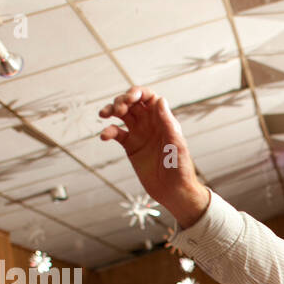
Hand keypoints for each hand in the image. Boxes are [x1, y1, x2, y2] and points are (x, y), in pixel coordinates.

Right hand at [98, 86, 209, 227]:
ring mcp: (139, 134)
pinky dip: (108, 131)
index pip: (148, 97)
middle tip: (118, 109)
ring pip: (121, 114)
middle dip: (122, 100)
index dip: (137, 92)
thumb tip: (160, 100)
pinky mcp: (130, 146)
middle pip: (132, 102)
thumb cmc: (180, 168)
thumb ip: (167, 122)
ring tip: (104, 114)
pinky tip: (104, 136)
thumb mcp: (176, 144)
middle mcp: (150, 123)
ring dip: (111, 110)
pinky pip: (116, 133)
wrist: (173, 191)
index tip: (129, 98)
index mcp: (163, 119)